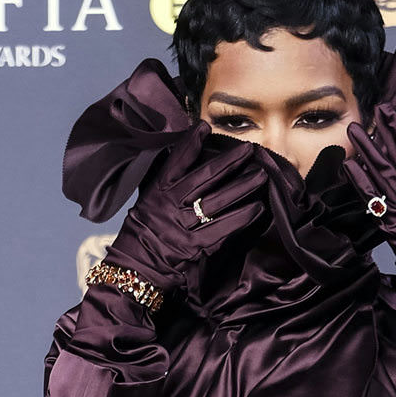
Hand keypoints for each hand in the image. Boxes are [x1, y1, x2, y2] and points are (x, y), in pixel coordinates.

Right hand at [103, 122, 268, 303]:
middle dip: (229, 162)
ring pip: (217, 202)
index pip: (175, 162)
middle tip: (249, 150)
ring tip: (261, 176)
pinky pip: (222, 229)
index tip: (205, 127)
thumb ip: (165, 185)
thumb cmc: (142, 234)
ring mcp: (182, 226)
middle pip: (204, 178)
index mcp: (157, 192)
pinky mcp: (194, 246)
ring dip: (241, 188)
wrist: (134, 269)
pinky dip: (241, 218)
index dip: (190, 144)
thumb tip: (183, 162)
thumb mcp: (147, 203)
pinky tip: (257, 209)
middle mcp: (170, 205)